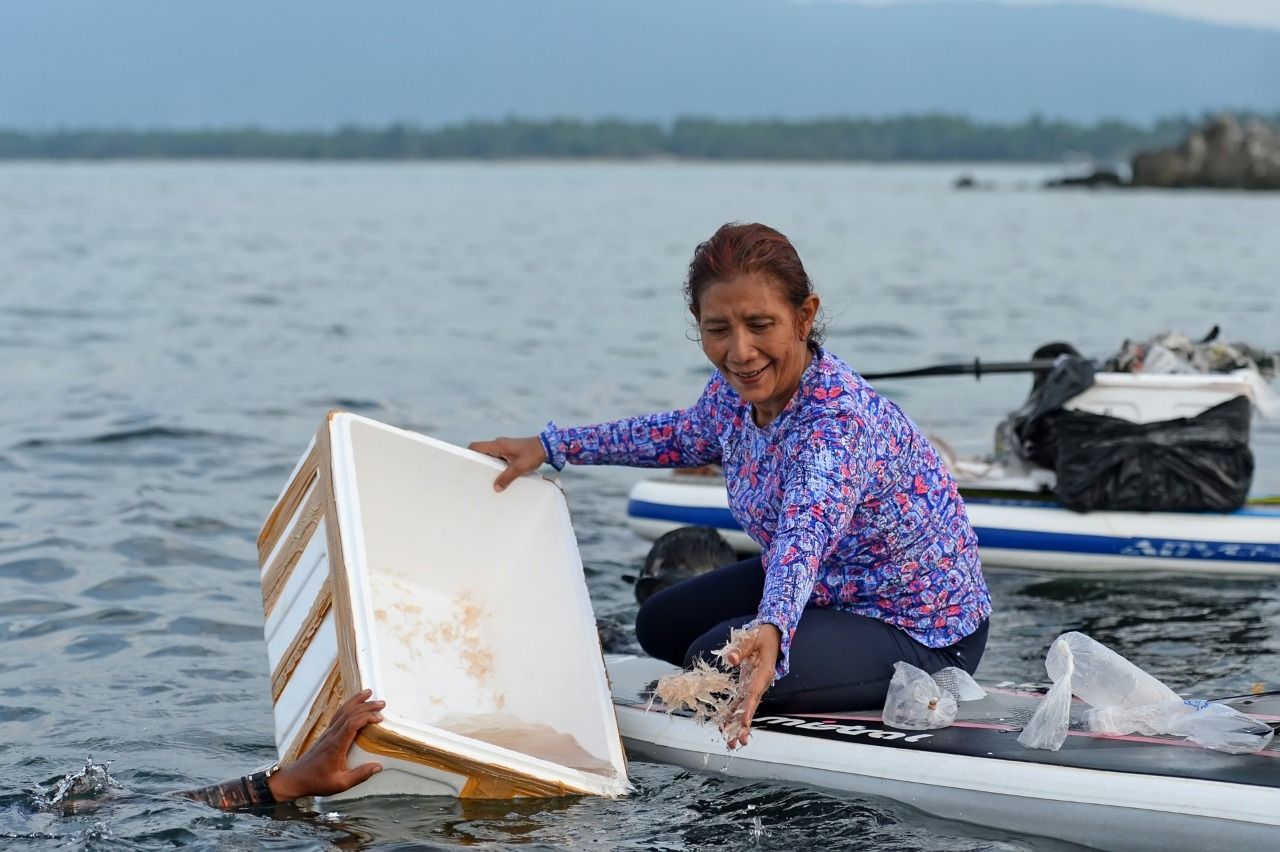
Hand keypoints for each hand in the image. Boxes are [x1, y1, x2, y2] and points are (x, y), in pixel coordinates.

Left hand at [268, 689, 384, 800]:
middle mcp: (331, 735)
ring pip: (342, 711)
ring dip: (356, 701)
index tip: (379, 718)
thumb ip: (360, 775)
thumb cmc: (316, 781)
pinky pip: (338, 715)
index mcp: (336, 745)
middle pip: (349, 713)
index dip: (366, 717)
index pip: (352, 724)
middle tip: (381, 703)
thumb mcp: (341, 784)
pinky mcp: (326, 734)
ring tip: (368, 693)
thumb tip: (378, 767)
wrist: (295, 779)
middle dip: (366, 706)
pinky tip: (353, 705)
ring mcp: (327, 733)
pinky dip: (348, 706)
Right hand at [467, 436, 546, 490]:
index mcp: (498, 445)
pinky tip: (500, 475)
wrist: (548, 447)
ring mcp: (505, 447)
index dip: (468, 454)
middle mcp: (499, 444)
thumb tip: (496, 488)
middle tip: (475, 475)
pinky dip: (497, 465)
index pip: (476, 446)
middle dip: (478, 463)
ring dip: (488, 465)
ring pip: (490, 455)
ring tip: (486, 478)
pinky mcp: (510, 450)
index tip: (465, 465)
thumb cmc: (533, 454)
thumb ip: (506, 478)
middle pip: (481, 452)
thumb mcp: (519, 468)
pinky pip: (498, 457)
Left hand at [721, 624, 780, 749]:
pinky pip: (740, 702)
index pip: (754, 693)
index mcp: (763, 673)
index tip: (743, 722)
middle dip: (744, 725)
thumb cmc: (762, 636)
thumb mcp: (751, 638)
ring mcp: (754, 686)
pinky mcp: (748, 685)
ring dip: (738, 724)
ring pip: (746, 708)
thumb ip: (740, 649)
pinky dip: (733, 714)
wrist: (772, 635)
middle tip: (738, 742)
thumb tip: (730, 659)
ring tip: (731, 742)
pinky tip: (725, 726)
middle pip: (751, 706)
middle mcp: (760, 683)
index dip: (748, 708)